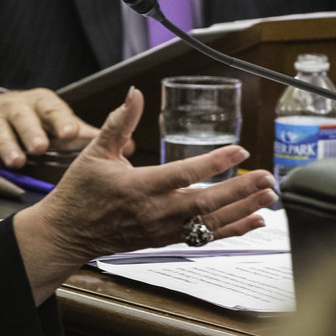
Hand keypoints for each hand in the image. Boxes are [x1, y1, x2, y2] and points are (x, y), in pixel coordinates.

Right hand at [0, 89, 100, 167]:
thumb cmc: (33, 121)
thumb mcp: (57, 122)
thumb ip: (88, 136)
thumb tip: (128, 146)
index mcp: (43, 104)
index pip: (54, 110)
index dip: (61, 121)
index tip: (70, 132)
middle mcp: (19, 107)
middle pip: (25, 118)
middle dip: (32, 132)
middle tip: (40, 147)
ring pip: (1, 129)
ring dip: (8, 145)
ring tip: (16, 160)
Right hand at [12, 87, 275, 301]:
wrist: (67, 233)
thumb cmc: (80, 193)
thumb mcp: (96, 152)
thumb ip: (120, 122)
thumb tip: (135, 94)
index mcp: (138, 187)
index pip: (183, 174)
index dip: (214, 163)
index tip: (239, 151)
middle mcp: (154, 213)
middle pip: (205, 204)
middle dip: (239, 191)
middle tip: (266, 178)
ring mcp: (161, 231)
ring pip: (209, 224)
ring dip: (241, 211)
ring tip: (267, 198)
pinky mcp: (164, 241)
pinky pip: (203, 238)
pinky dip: (231, 230)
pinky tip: (253, 222)